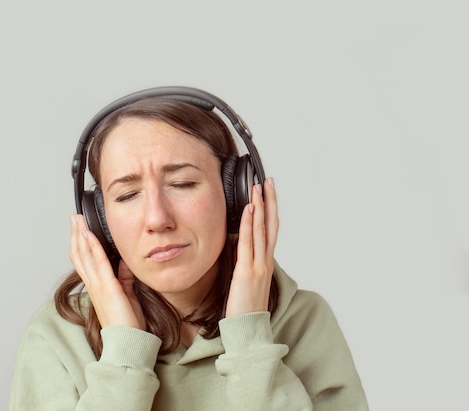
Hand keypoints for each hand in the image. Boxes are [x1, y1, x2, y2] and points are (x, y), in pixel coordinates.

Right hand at [69, 214, 145, 329]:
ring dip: (80, 235)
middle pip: (79, 254)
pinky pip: (98, 263)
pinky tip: (89, 235)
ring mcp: (98, 286)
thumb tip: (124, 262)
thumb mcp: (127, 294)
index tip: (78, 229)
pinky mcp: (107, 287)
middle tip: (73, 218)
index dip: (79, 244)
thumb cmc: (128, 324)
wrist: (127, 341)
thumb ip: (124, 278)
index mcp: (97, 287)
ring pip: (84, 255)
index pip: (84, 261)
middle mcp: (94, 285)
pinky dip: (92, 247)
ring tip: (77, 220)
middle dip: (76, 234)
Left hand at [225, 178, 278, 315]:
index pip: (270, 231)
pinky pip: (248, 242)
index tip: (268, 192)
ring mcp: (258, 265)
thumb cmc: (245, 309)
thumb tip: (238, 246)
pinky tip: (249, 209)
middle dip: (270, 201)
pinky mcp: (248, 271)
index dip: (270, 210)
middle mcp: (265, 261)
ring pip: (262, 229)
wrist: (249, 330)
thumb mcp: (246, 281)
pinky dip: (250, 224)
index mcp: (265, 263)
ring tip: (258, 187)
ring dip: (260, 206)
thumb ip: (245, 263)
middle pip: (271, 224)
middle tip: (268, 180)